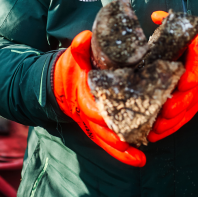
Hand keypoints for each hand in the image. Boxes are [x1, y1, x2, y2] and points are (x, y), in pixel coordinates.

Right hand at [53, 31, 145, 166]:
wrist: (57, 83)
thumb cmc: (68, 69)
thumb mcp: (72, 56)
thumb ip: (79, 47)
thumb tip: (86, 36)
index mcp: (82, 95)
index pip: (91, 107)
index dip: (100, 114)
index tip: (113, 118)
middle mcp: (86, 113)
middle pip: (100, 128)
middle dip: (114, 135)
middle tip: (129, 140)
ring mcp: (91, 123)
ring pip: (105, 140)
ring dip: (120, 149)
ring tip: (138, 156)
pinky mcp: (97, 128)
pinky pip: (109, 144)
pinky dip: (123, 154)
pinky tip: (139, 160)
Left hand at [147, 11, 197, 141]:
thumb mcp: (190, 32)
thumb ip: (171, 22)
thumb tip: (156, 16)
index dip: (191, 76)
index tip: (184, 82)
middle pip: (191, 95)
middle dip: (178, 105)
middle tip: (163, 112)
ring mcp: (197, 96)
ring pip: (186, 111)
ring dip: (171, 122)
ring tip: (154, 129)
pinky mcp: (193, 106)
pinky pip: (182, 120)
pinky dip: (170, 128)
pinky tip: (154, 135)